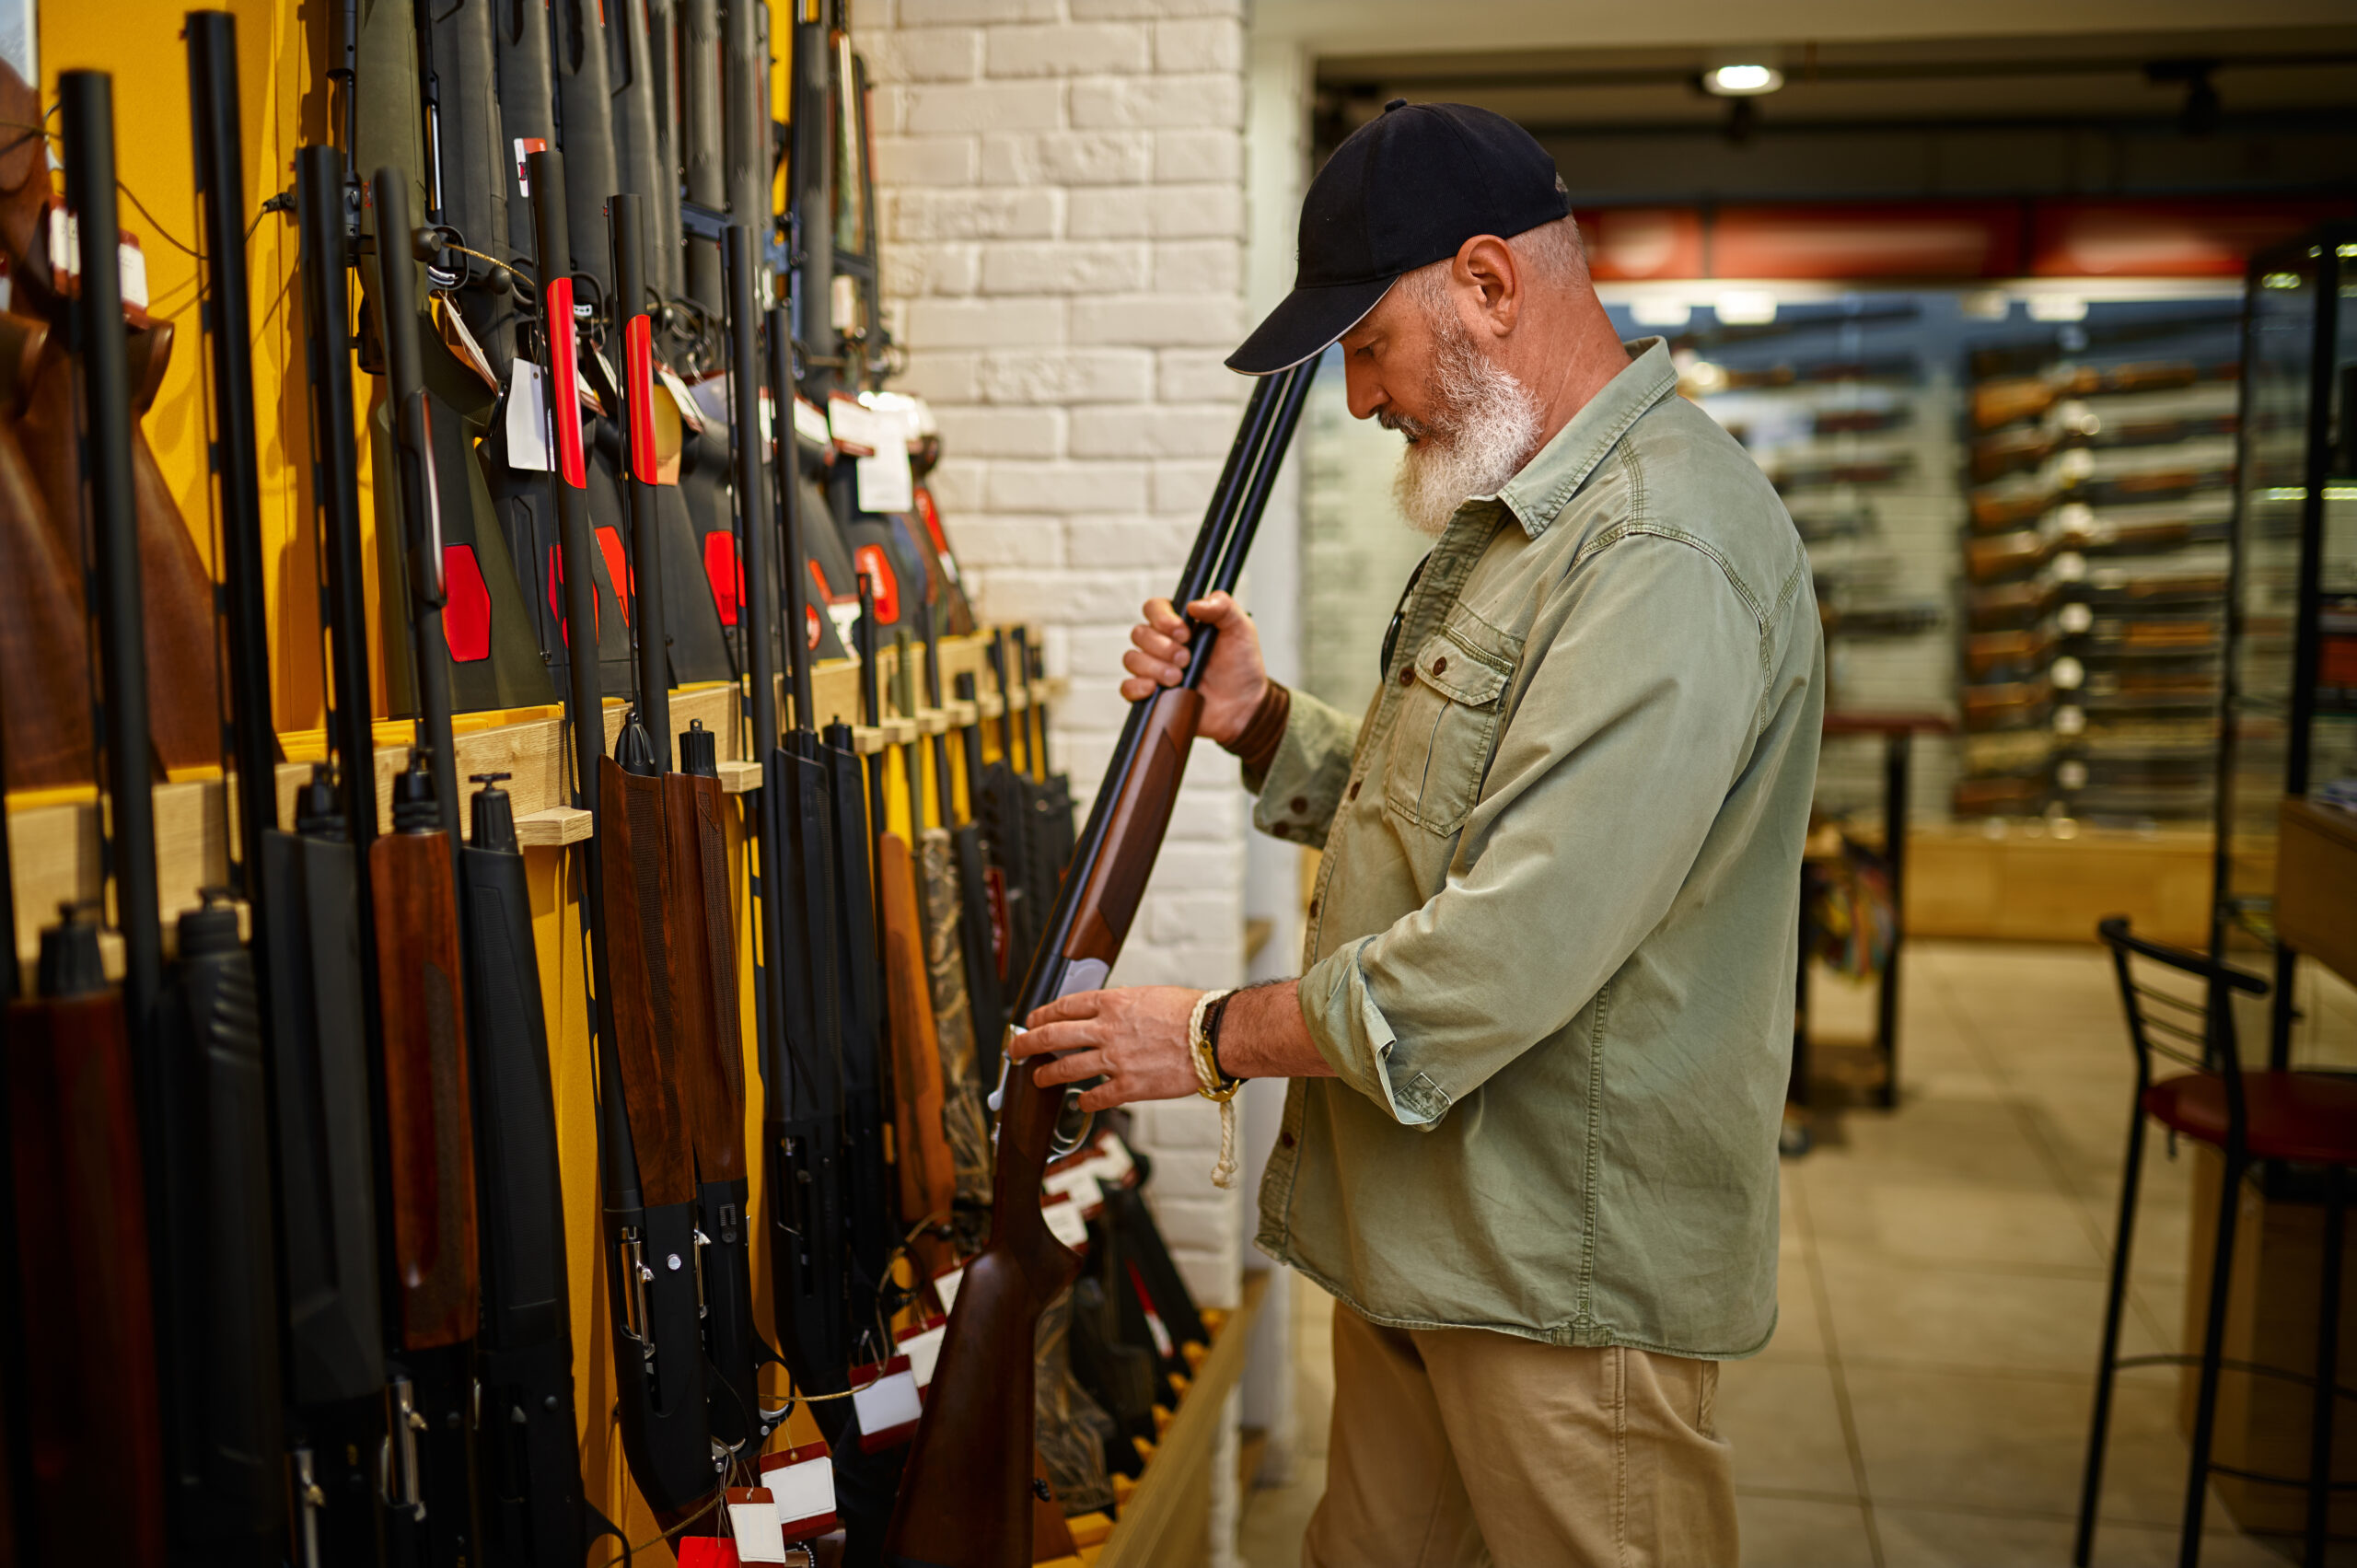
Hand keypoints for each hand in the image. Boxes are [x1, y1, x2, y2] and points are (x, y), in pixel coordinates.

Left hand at [1013, 987, 1204, 1111]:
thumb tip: (1112, 1007)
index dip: (1042, 1015)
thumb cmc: (1191, 1012)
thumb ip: (1125, 1004)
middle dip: (1028, 1043)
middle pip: (1053, 1036)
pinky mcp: (1129, 1086)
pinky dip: (1084, 1101)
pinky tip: (1080, 1102)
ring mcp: (1115, 1060)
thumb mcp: (1151, 995)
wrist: (1214, 1034)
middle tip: (1016, 1048)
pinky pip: (1096, 1097)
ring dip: (1047, 1075)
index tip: (1032, 1020)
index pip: (1064, 1006)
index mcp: (1113, 1003)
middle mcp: (1107, 1030)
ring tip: (1038, 1078)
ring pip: (1067, 1068)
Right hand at [1119, 591, 1266, 746]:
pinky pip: (1127, 687)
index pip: (1154, 608)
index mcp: (1180, 623)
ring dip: (1155, 668)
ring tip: (1179, 678)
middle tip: (1186, 659)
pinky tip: (1155, 689)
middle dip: (1163, 648)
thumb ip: (1222, 607)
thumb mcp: (1241, 628)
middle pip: (1139, 633)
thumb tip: (1194, 604)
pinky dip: (1137, 687)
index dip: (1163, 619)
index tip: (1185, 634)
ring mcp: (1155, 668)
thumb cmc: (1241, 665)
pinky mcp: (1151, 694)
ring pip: (1132, 659)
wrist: (1243, 705)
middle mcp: (1163, 643)